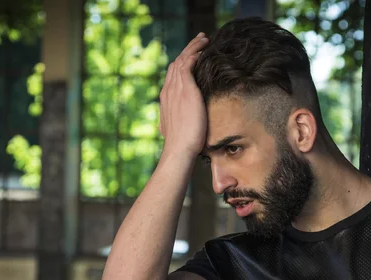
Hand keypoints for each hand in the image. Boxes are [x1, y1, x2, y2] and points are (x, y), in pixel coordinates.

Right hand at [159, 32, 208, 156]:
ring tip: (204, 39)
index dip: (183, 62)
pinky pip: (187, 65)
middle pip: (176, 62)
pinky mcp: (185, 90)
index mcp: (167, 98)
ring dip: (193, 47)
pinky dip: (193, 55)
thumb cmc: (181, 144)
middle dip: (188, 50)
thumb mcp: (176, 128)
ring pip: (182, 59)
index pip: (173, 74)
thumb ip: (176, 120)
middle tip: (200, 40)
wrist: (180, 148)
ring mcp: (176, 89)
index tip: (192, 56)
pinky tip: (202, 50)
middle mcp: (169, 90)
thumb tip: (175, 124)